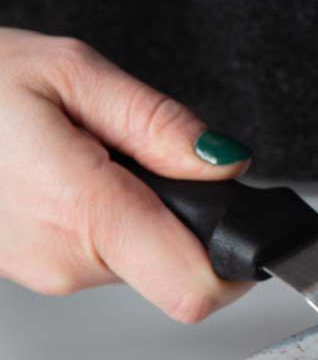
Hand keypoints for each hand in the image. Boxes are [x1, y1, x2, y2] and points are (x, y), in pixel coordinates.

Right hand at [0, 28, 254, 320]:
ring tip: (93, 155)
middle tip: (144, 156)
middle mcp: (64, 259)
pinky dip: (107, 218)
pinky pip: (101, 254)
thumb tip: (226, 162)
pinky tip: (70, 174)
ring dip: (143, 212)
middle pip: (180, 268)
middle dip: (187, 214)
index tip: (243, 217)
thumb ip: (160, 123)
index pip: (197, 288)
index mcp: (83, 211)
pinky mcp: (32, 270)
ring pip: (142, 261)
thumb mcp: (72, 71)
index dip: (236, 258)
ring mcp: (44, 272)